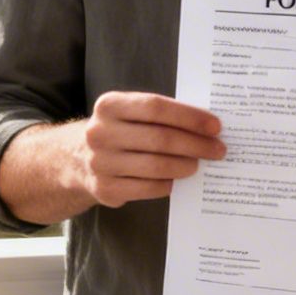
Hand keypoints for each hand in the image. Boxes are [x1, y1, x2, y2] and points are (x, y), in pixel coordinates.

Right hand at [74, 91, 225, 207]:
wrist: (77, 159)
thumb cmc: (119, 131)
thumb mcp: (128, 113)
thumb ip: (160, 115)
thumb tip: (206, 126)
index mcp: (109, 105)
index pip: (156, 107)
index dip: (189, 117)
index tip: (215, 126)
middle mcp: (100, 133)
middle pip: (160, 138)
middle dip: (196, 144)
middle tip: (218, 149)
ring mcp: (100, 163)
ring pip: (156, 166)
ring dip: (185, 165)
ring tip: (199, 164)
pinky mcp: (105, 189)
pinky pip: (148, 188)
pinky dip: (167, 183)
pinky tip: (176, 179)